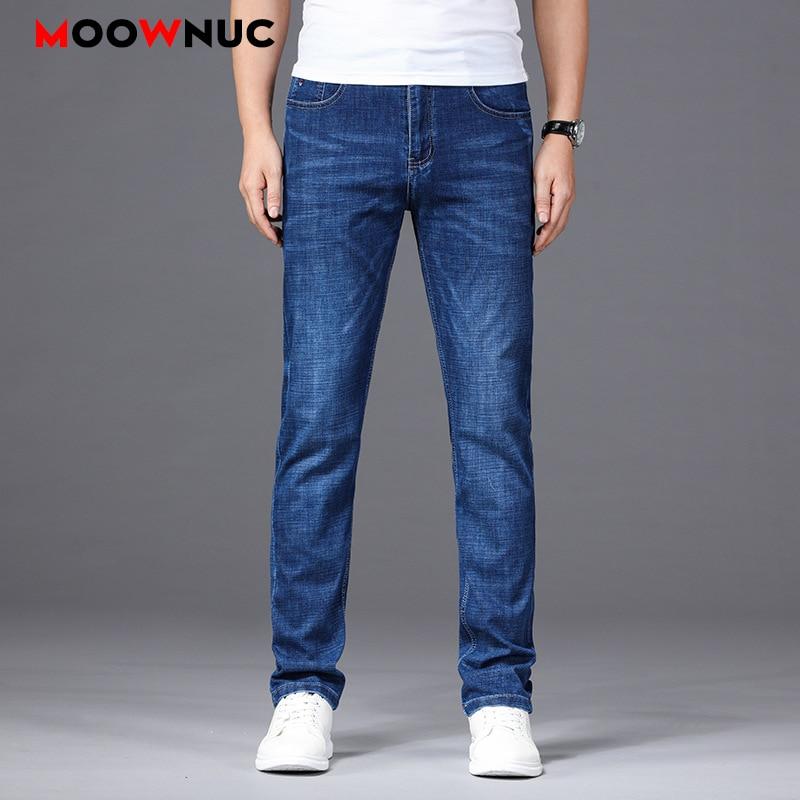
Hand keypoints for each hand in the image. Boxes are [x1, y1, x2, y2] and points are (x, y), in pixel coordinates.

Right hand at [238, 129, 282, 246]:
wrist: (257, 133)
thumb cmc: (267, 151)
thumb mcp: (275, 173)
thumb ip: (275, 195)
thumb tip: (275, 215)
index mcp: (251, 189)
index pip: (259, 217)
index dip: (268, 231)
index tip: (278, 241)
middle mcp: (245, 190)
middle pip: (254, 218)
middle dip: (266, 231)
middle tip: (280, 241)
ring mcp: (246, 187)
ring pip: (254, 212)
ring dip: (265, 223)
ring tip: (279, 232)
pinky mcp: (249, 184)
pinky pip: (255, 204)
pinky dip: (264, 213)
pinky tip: (275, 215)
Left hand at [533, 134, 575, 254]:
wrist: (560, 142)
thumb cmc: (548, 157)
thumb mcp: (541, 178)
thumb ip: (542, 200)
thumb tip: (543, 221)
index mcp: (563, 197)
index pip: (553, 225)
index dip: (544, 239)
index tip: (534, 249)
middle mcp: (569, 199)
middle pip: (559, 226)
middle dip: (547, 240)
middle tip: (535, 251)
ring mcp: (569, 196)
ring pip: (561, 221)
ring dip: (551, 234)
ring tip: (539, 242)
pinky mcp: (566, 192)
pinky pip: (561, 214)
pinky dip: (553, 224)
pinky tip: (544, 226)